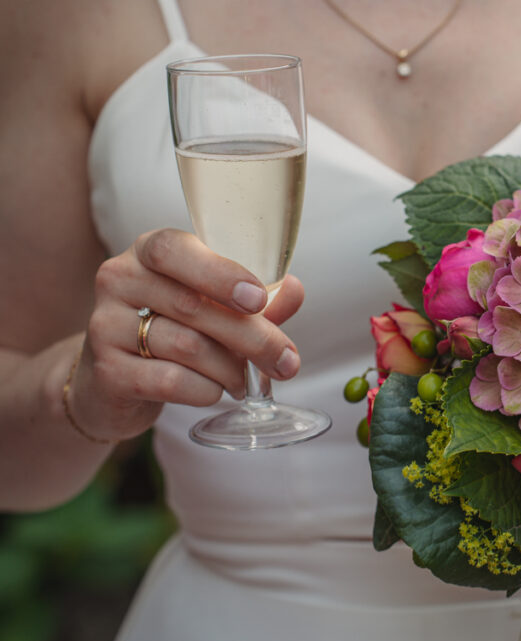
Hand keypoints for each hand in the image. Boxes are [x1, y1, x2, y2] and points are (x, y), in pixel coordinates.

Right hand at [69, 228, 304, 440]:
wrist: (117, 382)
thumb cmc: (176, 330)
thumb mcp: (216, 307)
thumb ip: (256, 300)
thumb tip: (294, 290)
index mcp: (149, 252)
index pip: (173, 250)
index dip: (219, 273)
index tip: (259, 299)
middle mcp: (119, 280)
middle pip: (193, 306)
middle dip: (252, 338)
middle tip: (287, 362)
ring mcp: (106, 325)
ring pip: (187, 347)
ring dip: (231, 369)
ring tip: (245, 381)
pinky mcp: (107, 370)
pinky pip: (170, 381)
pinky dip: (205, 390)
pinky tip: (214, 391)